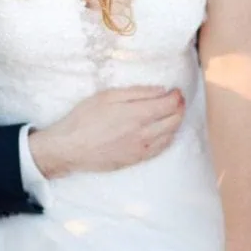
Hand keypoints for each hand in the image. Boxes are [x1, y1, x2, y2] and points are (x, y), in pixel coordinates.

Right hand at [28, 86, 184, 177]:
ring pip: (170, 135)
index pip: (169, 105)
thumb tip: (160, 90)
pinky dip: (168, 138)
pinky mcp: (137, 160)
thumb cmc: (84, 118)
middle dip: (179, 108)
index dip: (176, 96)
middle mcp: (144, 133)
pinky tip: (164, 132)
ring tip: (171, 114)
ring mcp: (142, 149)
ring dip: (175, 122)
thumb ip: (136, 92)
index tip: (175, 91)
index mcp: (137, 114)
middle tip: (176, 101)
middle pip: (174, 120)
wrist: (71, 147)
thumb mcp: (107, 96)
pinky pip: (161, 149)